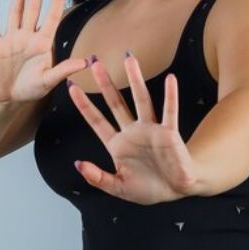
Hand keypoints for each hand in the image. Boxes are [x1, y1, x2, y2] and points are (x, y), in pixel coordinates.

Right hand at [0, 0, 87, 103]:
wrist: (7, 99)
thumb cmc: (30, 89)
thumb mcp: (48, 81)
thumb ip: (64, 70)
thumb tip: (86, 62)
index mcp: (44, 42)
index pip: (54, 13)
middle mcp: (28, 35)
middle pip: (34, 5)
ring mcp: (11, 38)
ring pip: (16, 9)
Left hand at [66, 53, 202, 204]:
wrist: (176, 190)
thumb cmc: (148, 188)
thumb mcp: (118, 187)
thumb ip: (98, 178)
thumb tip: (78, 165)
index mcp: (117, 144)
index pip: (96, 120)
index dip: (84, 104)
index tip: (71, 86)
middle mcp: (132, 132)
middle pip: (115, 102)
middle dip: (105, 83)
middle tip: (94, 61)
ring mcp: (151, 130)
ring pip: (141, 100)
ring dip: (135, 80)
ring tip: (129, 59)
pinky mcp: (169, 133)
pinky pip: (170, 112)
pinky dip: (170, 96)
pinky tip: (170, 80)